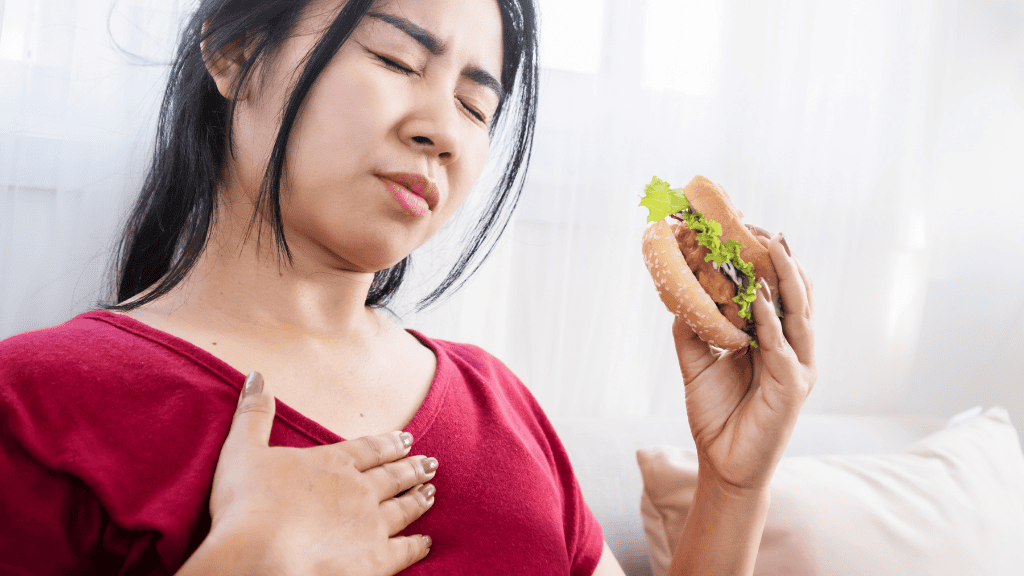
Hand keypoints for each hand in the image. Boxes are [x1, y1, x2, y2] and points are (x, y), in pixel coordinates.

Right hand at [206, 372, 436, 575]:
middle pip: (393, 476)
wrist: (256, 557)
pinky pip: (404, 550)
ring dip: (418, 499)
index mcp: (333, 463)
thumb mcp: (242, 450)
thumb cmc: (245, 506)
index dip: (390, 444)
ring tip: (431, 492)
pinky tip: (425, 542)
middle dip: (412, 468)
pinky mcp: (374, 561)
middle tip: (431, 463)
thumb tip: (257, 375)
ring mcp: (371, 525)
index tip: (407, 439)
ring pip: (403, 508)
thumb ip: (254, 413)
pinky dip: (416, 545)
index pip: (370, 449)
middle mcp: (359, 490)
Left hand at [673, 234, 815, 492]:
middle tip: (763, 227)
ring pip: (799, 312)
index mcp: (775, 340)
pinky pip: (783, 346)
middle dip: (781, 257)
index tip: (749, 228)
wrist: (722, 463)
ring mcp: (798, 366)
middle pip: (796, 292)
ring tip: (773, 246)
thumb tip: (681, 293)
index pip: (778, 290)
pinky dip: (771, 321)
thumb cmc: (717, 414)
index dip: (767, 259)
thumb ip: (694, 328)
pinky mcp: (794, 386)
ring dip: (787, 277)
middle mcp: (792, 348)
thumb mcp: (697, 362)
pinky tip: (759, 299)